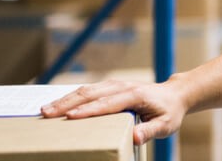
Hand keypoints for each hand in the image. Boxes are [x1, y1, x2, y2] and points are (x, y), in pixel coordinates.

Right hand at [41, 79, 189, 144]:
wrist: (174, 94)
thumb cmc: (169, 111)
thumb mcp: (166, 125)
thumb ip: (150, 131)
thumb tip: (135, 137)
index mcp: (135, 95)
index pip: (107, 103)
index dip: (88, 110)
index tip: (70, 117)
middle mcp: (122, 86)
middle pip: (91, 93)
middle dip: (67, 103)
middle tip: (47, 114)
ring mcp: (115, 84)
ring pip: (86, 90)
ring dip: (66, 99)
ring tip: (46, 110)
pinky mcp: (111, 86)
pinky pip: (89, 90)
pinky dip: (72, 96)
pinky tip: (59, 104)